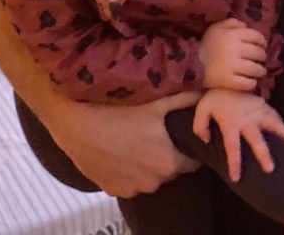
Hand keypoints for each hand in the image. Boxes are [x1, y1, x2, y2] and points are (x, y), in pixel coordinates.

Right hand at [46, 90, 201, 197]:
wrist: (79, 126)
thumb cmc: (120, 113)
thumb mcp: (157, 104)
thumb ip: (184, 100)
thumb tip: (204, 92)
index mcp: (168, 162)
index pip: (193, 163)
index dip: (191, 150)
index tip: (185, 138)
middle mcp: (153, 182)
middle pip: (171, 170)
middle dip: (169, 156)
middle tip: (161, 137)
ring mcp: (133, 189)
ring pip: (150, 179)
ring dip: (149, 166)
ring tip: (139, 144)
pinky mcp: (114, 190)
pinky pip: (130, 183)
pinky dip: (130, 173)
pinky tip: (123, 154)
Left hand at [193, 89, 283, 181]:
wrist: (226, 76)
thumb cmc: (214, 96)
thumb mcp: (201, 110)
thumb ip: (200, 126)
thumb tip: (207, 140)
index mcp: (231, 123)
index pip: (232, 147)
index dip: (234, 163)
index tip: (237, 178)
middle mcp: (246, 119)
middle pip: (257, 139)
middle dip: (263, 155)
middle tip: (271, 169)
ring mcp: (257, 110)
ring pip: (274, 123)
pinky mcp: (263, 104)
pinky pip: (275, 115)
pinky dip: (282, 124)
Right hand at [199, 18, 267, 90]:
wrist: (190, 65)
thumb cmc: (206, 45)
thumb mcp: (216, 28)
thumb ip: (231, 23)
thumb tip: (245, 25)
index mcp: (232, 35)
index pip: (257, 37)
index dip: (263, 42)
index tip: (262, 46)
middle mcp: (234, 49)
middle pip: (259, 53)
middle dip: (262, 57)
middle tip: (260, 60)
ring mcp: (232, 66)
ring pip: (256, 69)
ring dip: (260, 71)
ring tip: (259, 72)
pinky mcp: (229, 81)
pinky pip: (248, 83)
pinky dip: (252, 83)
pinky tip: (250, 81)